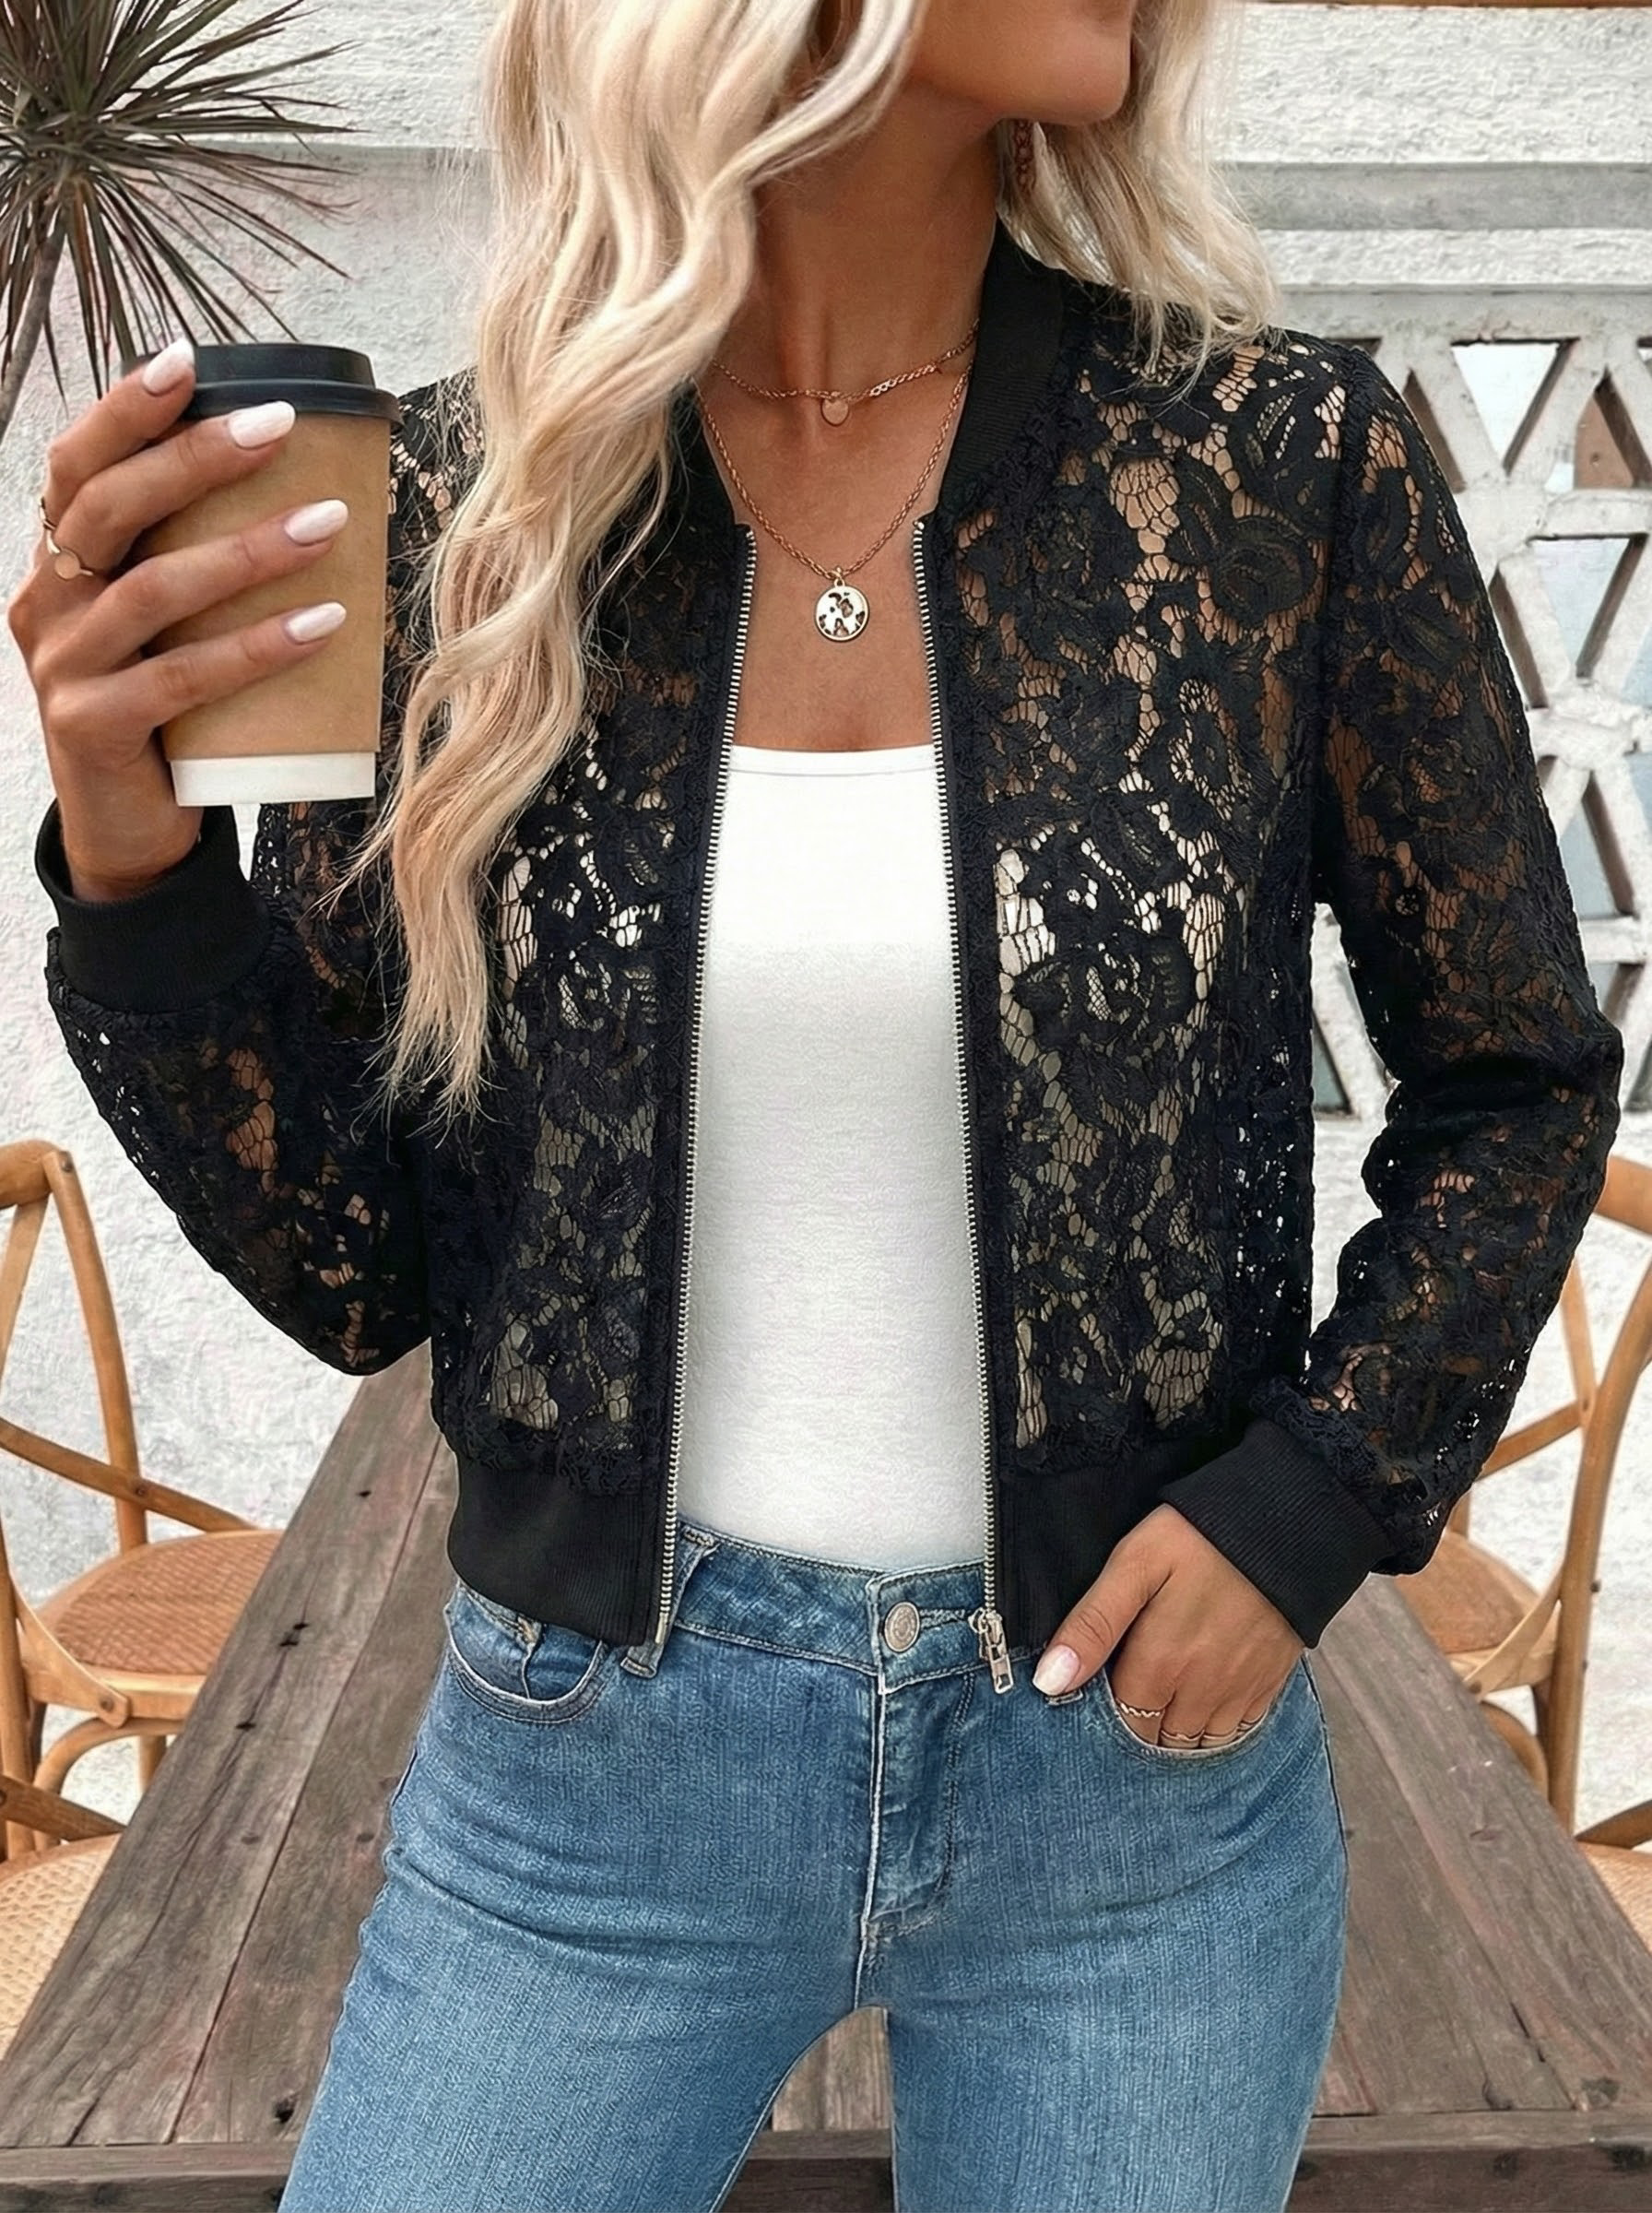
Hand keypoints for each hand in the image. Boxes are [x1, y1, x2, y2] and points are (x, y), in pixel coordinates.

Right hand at [7, 335, 350, 899]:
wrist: (130, 831)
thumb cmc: (167, 713)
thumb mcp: (169, 628)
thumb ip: (193, 564)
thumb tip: (309, 488)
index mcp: (58, 564)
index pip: (76, 468)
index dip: (123, 411)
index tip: (186, 361)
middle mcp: (47, 603)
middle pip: (111, 509)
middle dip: (194, 458)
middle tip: (279, 425)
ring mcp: (63, 666)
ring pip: (153, 590)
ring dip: (246, 551)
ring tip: (327, 523)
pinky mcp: (94, 727)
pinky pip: (182, 678)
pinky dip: (256, 648)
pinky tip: (321, 626)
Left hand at [1031, 1503, 1304, 1745]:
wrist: (1288, 1524)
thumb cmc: (1200, 1536)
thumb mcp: (1134, 1565)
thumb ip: (1093, 1624)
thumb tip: (1048, 1682)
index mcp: (1160, 1664)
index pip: (1119, 1723)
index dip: (1101, 1714)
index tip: (1091, 1694)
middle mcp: (1201, 1691)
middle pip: (1156, 1739)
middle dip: (1137, 1726)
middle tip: (1125, 1694)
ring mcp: (1239, 1692)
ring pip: (1196, 1745)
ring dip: (1174, 1734)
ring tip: (1160, 1704)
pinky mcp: (1269, 1684)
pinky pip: (1235, 1732)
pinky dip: (1213, 1729)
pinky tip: (1200, 1704)